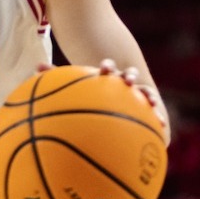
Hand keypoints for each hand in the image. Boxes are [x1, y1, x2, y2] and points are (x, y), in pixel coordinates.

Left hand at [39, 59, 169, 142]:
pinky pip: (153, 115)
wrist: (111, 98)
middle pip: (129, 76)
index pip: (108, 69)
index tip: (104, 69)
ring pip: (146, 94)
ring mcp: (137, 95)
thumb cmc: (88, 93)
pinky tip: (163, 133)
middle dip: (129, 77)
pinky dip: (159, 122)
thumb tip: (36, 65)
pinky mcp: (146, 110)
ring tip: (151, 103)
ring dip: (149, 97)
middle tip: (127, 80)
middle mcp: (124, 83)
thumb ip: (58, 77)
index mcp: (107, 76)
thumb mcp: (74, 87)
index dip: (107, 68)